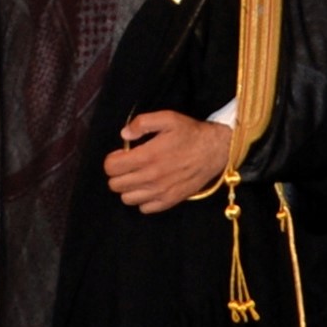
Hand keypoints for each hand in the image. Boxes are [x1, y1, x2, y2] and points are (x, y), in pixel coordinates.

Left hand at [104, 111, 231, 214]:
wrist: (216, 150)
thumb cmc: (190, 133)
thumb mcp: (167, 118)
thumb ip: (142, 123)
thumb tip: (124, 134)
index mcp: (147, 156)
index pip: (111, 167)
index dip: (113, 160)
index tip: (122, 154)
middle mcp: (151, 177)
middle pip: (115, 185)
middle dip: (118, 174)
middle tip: (130, 165)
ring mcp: (160, 192)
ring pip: (127, 198)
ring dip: (129, 187)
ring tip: (139, 176)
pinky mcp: (170, 201)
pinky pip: (145, 208)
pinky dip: (143, 200)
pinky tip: (150, 187)